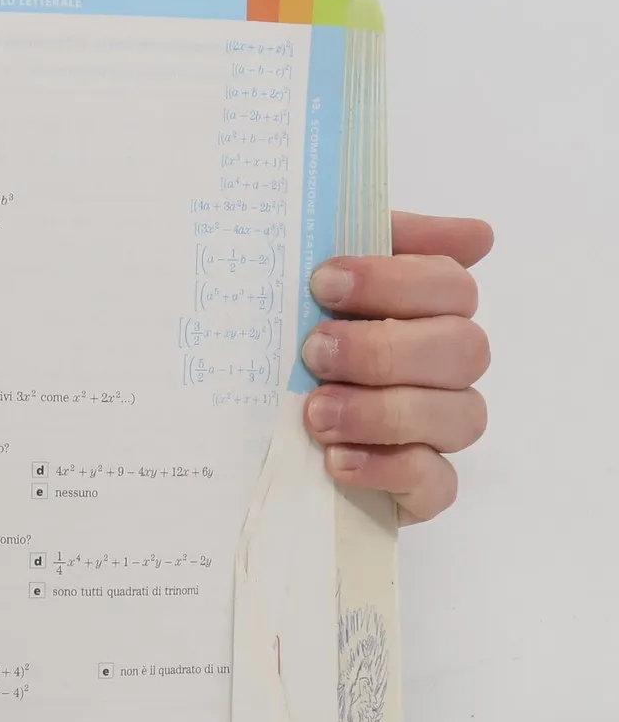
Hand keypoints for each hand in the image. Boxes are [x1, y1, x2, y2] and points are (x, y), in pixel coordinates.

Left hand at [302, 211, 493, 522]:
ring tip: (315, 412)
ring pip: (460, 416)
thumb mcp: (307, 285)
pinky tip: (336, 461)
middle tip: (314, 351)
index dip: (393, 279)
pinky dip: (389, 469)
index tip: (322, 282)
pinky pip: (437, 483)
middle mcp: (446, 367)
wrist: (248, 433)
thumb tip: (473, 234)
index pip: (449, 284)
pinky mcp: (422, 487)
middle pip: (462, 348)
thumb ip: (366, 238)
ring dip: (382, 411)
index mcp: (428, 309)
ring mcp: (440, 429)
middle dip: (384, 348)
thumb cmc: (288, 343)